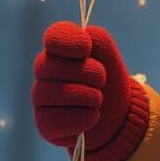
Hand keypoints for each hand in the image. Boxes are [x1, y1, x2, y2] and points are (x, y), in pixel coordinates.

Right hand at [32, 21, 132, 153]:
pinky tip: (92, 115)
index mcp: (59, 50)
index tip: (87, 49)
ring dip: (87, 96)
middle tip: (102, 79)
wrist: (118, 115)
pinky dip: (82, 118)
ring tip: (98, 98)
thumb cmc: (109, 79)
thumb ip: (96, 38)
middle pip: (48, 65)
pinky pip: (55, 120)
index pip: (53, 36)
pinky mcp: (45, 124)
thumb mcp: (108, 53)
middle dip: (87, 72)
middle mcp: (44, 73)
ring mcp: (41, 99)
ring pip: (51, 93)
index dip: (70, 41)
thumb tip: (83, 42)